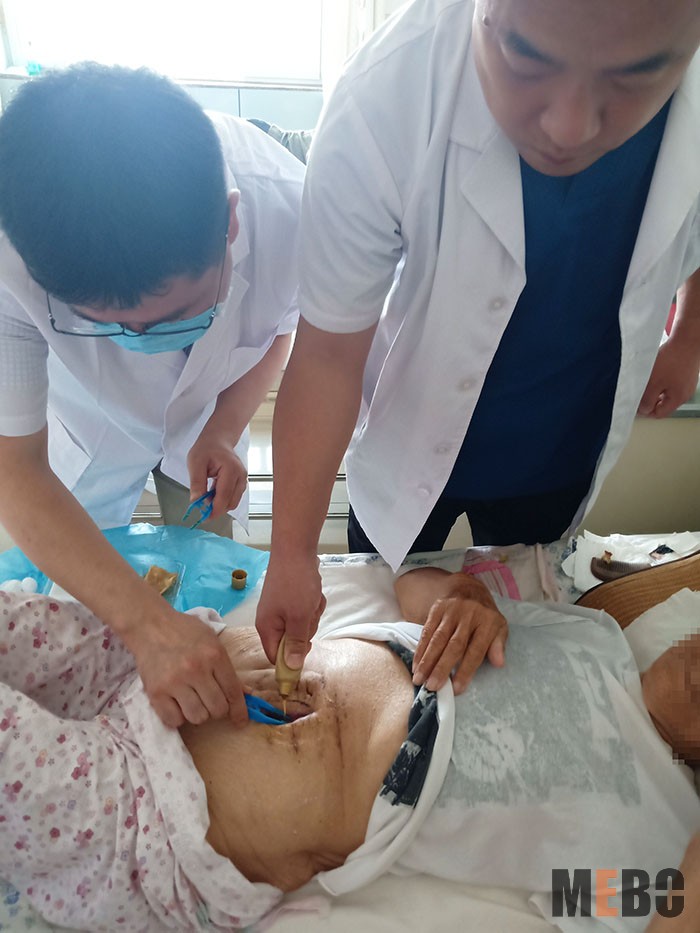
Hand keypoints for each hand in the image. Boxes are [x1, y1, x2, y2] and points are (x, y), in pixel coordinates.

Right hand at [127, 610, 247, 728]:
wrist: (149, 624)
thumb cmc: (184, 631)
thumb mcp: (211, 641)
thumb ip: (227, 667)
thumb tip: (245, 692)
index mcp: (214, 655)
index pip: (233, 691)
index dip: (239, 710)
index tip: (240, 721)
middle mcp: (196, 670)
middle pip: (217, 709)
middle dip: (217, 709)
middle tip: (210, 700)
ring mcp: (174, 682)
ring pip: (198, 717)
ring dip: (198, 713)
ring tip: (192, 700)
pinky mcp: (155, 692)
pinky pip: (174, 720)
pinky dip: (178, 717)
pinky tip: (177, 704)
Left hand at [187, 430, 246, 517]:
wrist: (218, 440)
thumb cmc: (207, 449)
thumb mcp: (195, 463)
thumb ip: (197, 483)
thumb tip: (196, 502)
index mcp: (231, 469)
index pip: (225, 496)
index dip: (215, 509)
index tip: (204, 517)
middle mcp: (241, 476)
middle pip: (231, 502)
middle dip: (216, 508)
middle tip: (201, 506)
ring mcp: (243, 480)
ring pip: (233, 502)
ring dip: (219, 504)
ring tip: (206, 495)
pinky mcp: (241, 483)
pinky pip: (233, 497)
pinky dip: (222, 499)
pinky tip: (213, 492)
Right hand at [255, 553, 325, 667]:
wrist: (296, 548)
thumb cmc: (295, 583)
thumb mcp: (299, 617)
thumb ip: (296, 644)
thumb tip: (292, 668)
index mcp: (267, 628)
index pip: (275, 657)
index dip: (291, 660)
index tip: (307, 651)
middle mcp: (270, 621)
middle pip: (292, 642)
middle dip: (306, 628)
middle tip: (308, 613)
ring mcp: (281, 609)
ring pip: (302, 625)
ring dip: (312, 614)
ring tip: (311, 598)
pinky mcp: (290, 599)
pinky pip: (305, 611)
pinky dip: (312, 603)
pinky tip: (313, 591)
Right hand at [412, 583, 507, 693]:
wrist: (469, 587)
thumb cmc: (485, 615)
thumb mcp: (499, 627)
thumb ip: (498, 645)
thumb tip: (499, 663)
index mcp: (487, 622)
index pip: (476, 650)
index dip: (466, 670)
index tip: (457, 689)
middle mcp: (469, 615)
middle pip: (454, 645)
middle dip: (442, 667)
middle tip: (432, 687)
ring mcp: (451, 611)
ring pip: (438, 639)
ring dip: (427, 660)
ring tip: (419, 679)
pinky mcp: (437, 608)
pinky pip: (427, 630)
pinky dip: (420, 649)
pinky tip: (416, 664)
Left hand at [638, 338, 699, 418]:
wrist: (687, 340)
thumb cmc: (672, 360)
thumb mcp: (653, 383)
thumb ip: (647, 400)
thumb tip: (644, 410)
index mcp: (678, 399)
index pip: (659, 414)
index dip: (646, 411)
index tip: (635, 404)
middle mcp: (685, 393)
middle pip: (663, 403)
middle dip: (650, 399)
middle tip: (639, 391)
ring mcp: (687, 383)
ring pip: (666, 391)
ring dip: (655, 388)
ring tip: (647, 379)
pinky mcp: (686, 373)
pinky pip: (671, 381)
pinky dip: (662, 379)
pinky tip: (657, 370)